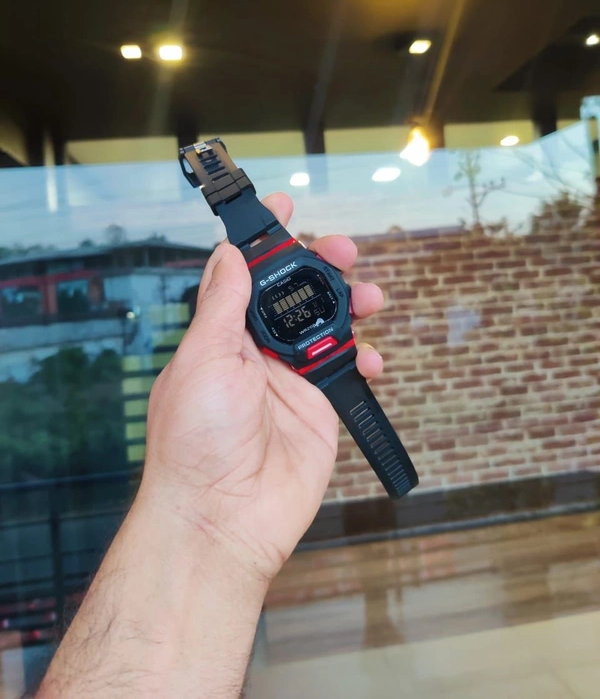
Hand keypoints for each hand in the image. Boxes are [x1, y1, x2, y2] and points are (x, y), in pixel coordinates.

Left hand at [138, 192, 384, 582]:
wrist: (223, 518)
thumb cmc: (195, 443)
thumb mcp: (203, 360)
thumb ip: (223, 306)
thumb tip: (229, 254)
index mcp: (224, 337)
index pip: (248, 276)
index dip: (266, 241)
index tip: (284, 207)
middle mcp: (259, 354)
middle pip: (297, 296)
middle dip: (321, 266)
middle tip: (342, 249)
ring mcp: (292, 381)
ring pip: (330, 329)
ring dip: (352, 305)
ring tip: (370, 296)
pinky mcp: (321, 410)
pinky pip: (352, 376)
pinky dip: (369, 361)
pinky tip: (374, 358)